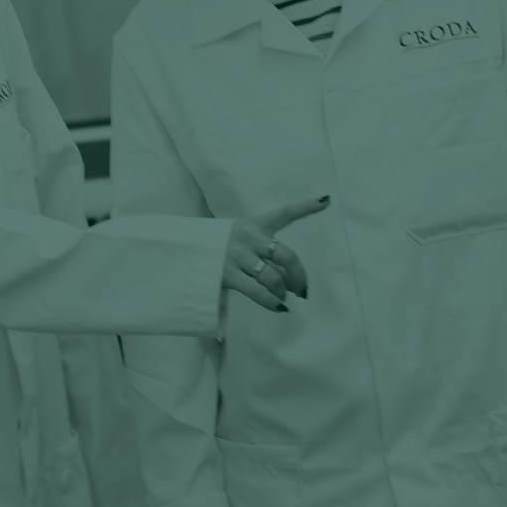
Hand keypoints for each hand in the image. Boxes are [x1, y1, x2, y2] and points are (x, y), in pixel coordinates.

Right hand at [223, 195, 330, 311]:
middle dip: (299, 276)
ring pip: (274, 277)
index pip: (283, 213)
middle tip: (303, 289)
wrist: (181, 250)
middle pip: (286, 256)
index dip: (306, 206)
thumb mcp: (237, 236)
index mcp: (252, 225)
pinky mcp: (228, 274)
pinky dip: (272, 302)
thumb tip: (285, 279)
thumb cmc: (216, 245)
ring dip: (283, 291)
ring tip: (283, 297)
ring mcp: (237, 256)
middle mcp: (248, 238)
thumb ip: (260, 249)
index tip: (325, 200)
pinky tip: (279, 306)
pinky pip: (259, 292)